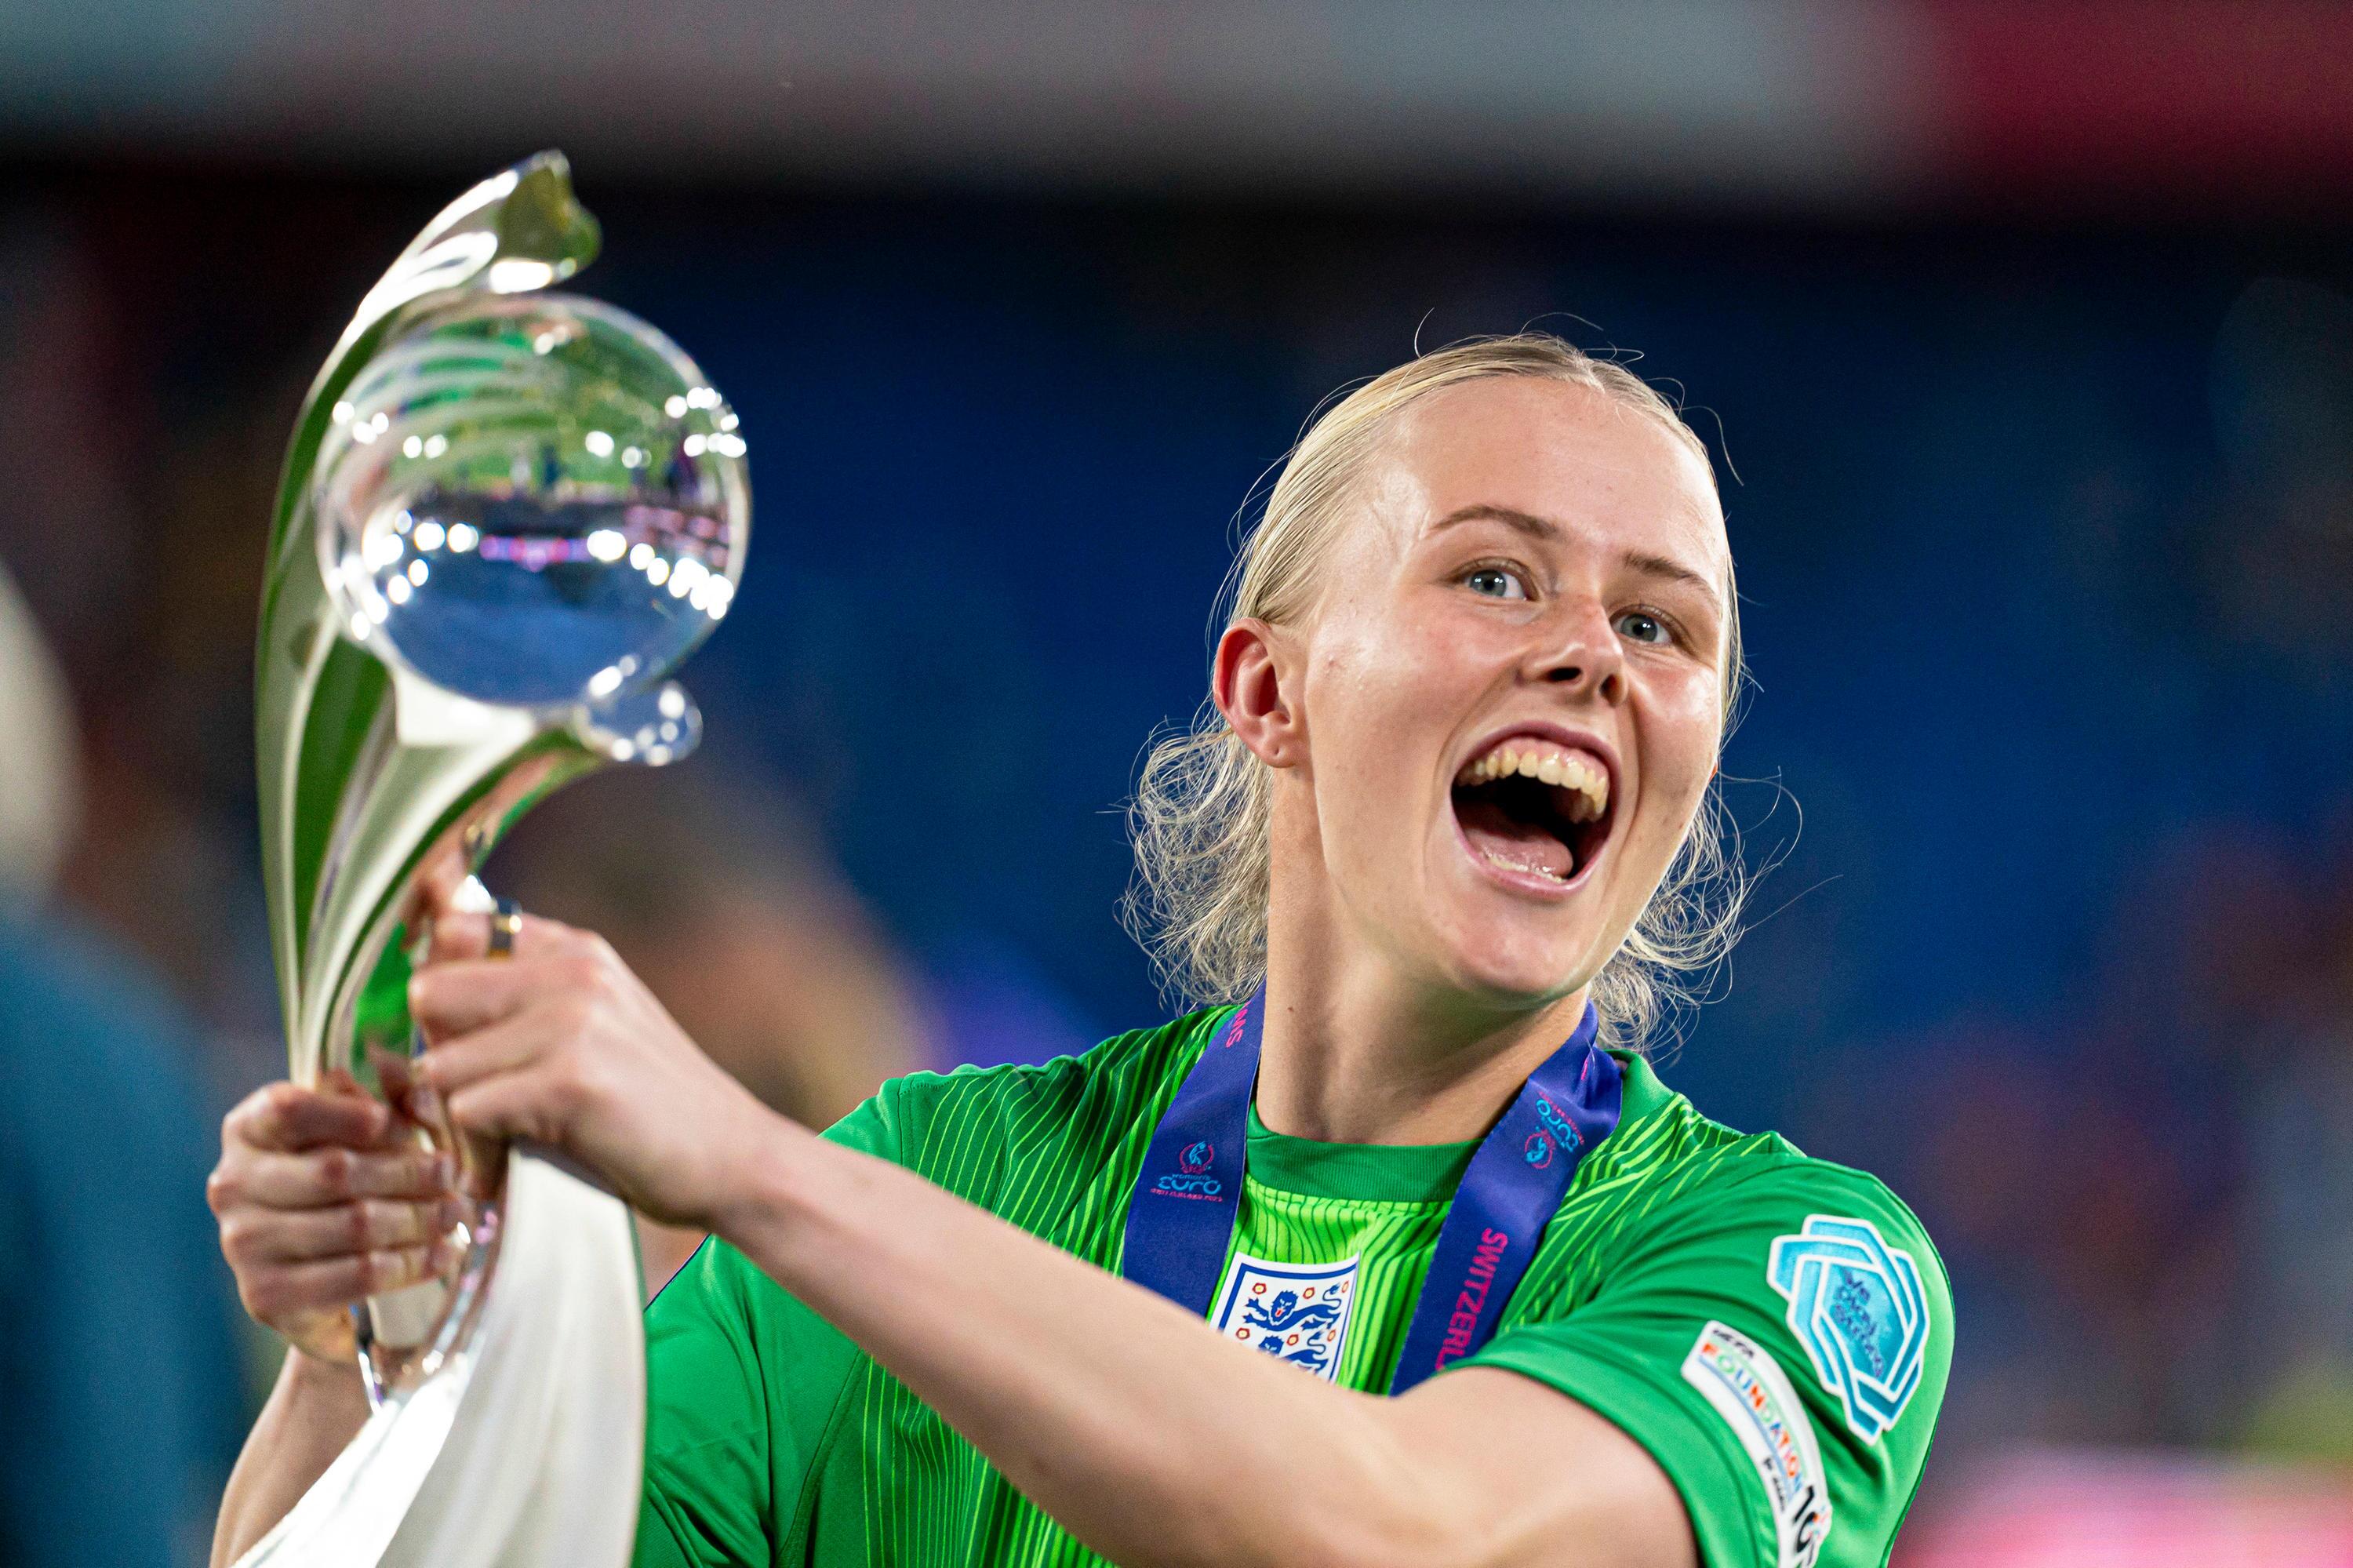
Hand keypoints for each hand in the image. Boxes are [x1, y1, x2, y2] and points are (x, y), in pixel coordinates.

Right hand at [207, 1077, 465, 1361]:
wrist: (315, 1272)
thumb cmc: (346, 1180)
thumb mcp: (364, 1131)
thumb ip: (392, 1103)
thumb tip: (419, 1097)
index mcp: (248, 1131)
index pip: (289, 1109)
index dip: (346, 1113)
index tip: (395, 1124)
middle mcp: (233, 1185)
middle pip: (335, 1171)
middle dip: (407, 1172)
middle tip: (452, 1175)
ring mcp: (243, 1244)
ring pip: (355, 1225)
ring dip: (419, 1219)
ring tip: (456, 1212)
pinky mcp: (267, 1296)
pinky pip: (358, 1275)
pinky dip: (411, 1263)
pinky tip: (441, 1253)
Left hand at [408, 911, 792, 1230]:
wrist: (733, 1158)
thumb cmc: (651, 1104)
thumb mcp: (597, 1025)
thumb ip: (527, 998)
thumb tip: (419, 996)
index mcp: (576, 950)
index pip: (455, 930)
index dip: (430, 982)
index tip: (436, 1035)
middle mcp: (573, 972)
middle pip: (432, 997)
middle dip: (434, 1057)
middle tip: (464, 1109)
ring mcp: (573, 1022)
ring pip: (442, 1064)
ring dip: (453, 1118)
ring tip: (492, 1146)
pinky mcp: (570, 1079)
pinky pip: (468, 1111)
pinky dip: (476, 1152)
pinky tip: (506, 1167)